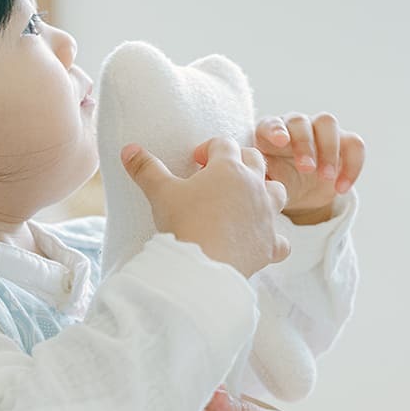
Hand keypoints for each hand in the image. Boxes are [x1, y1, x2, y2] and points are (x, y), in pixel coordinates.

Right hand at [121, 137, 289, 277]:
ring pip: (278, 191)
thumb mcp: (160, 193)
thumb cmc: (183, 224)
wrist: (203, 267)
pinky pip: (280, 239)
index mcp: (229, 168)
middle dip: (239, 163)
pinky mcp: (270, 244)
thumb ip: (146, 169)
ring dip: (264, 192)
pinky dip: (272, 239)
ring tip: (243, 203)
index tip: (196, 161)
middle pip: (255, 160)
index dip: (209, 148)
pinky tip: (258, 242)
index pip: (223, 144)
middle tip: (217, 178)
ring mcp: (267, 215)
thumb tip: (129, 149)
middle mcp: (254, 186)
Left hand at [194, 113, 364, 223]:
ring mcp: (320, 135)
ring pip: (328, 125)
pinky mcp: (344, 146)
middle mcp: (293, 128)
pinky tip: (340, 187)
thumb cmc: (261, 189)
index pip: (271, 123)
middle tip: (305, 168)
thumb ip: (225, 173)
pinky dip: (351, 164)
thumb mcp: (244, 184)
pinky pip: (354, 144)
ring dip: (328, 150)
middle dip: (304, 143)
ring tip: (324, 178)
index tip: (277, 144)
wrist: (292, 199)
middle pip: (301, 121)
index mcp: (266, 134)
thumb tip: (182, 163)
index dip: (275, 130)